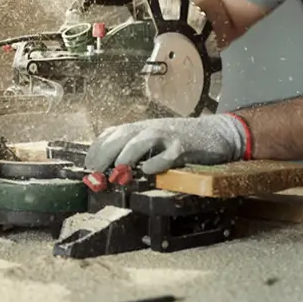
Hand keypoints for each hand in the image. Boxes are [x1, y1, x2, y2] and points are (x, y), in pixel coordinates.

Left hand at [84, 114, 249, 174]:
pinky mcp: (184, 147)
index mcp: (140, 128)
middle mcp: (150, 129)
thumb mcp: (152, 139)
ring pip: (142, 141)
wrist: (215, 132)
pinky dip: (157, 162)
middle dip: (105, 153)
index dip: (96, 149)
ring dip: (127, 155)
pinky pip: (169, 154)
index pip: (110, 134)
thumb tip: (107, 167)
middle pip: (121, 136)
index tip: (87, 165)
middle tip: (95, 172)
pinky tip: (148, 171)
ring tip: (117, 170)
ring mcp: (167, 136)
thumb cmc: (179, 140)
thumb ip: (132, 147)